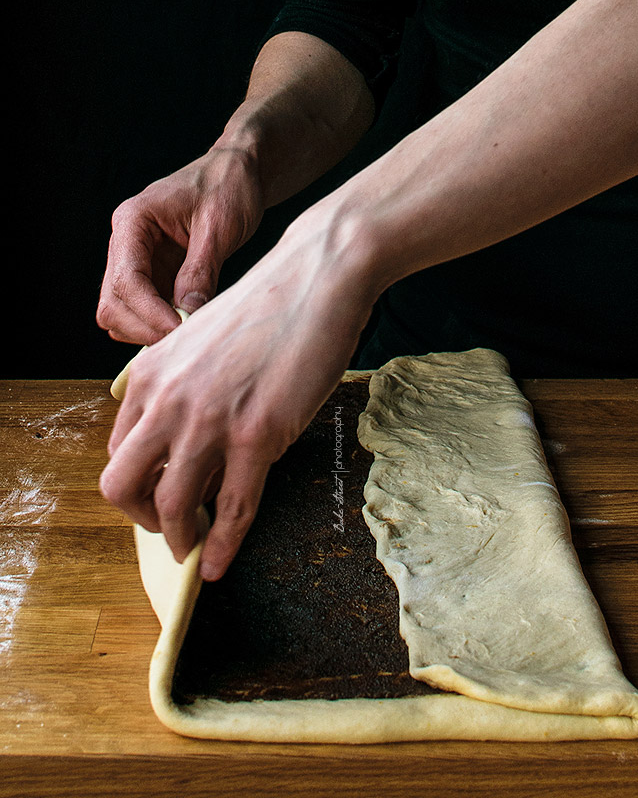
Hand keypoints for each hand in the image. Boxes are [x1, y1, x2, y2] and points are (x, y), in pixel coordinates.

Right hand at [97, 145, 266, 345]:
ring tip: (188, 331)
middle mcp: (126, 241)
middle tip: (182, 342)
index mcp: (133, 221)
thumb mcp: (220, 226)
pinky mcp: (154, 272)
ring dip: (148, 328)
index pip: (126, 280)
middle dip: (143, 326)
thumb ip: (201, 269)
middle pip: (113, 302)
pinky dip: (159, 322)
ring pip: (121, 310)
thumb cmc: (228, 185)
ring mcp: (137, 259)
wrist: (239, 170)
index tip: (178, 332)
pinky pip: (143, 308)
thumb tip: (187, 313)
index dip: (149, 313)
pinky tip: (188, 323)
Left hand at [99, 209, 376, 579]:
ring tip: (197, 548)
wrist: (318, 276)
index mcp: (149, 375)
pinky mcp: (257, 434)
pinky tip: (221, 563)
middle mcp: (168, 399)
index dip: (136, 486)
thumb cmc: (271, 306)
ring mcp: (211, 419)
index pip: (117, 451)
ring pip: (173, 507)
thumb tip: (188, 445)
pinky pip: (232, 509)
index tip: (159, 497)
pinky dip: (223, 546)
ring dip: (182, 539)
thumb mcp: (203, 342)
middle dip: (143, 519)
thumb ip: (183, 388)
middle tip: (171, 528)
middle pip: (122, 487)